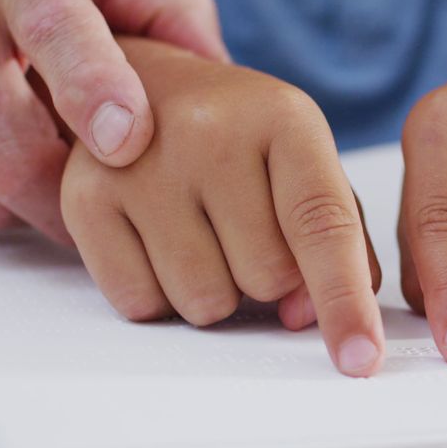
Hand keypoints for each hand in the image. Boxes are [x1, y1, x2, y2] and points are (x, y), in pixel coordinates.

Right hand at [61, 38, 383, 376]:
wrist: (149, 88)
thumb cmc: (243, 141)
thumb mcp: (309, 167)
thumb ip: (342, 241)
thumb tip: (306, 317)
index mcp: (285, 117)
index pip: (323, 224)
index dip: (345, 301)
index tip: (361, 359)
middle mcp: (210, 129)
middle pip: (266, 279)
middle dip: (269, 279)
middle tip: (246, 229)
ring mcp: (140, 162)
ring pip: (204, 302)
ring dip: (216, 291)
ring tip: (203, 232)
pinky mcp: (85, 197)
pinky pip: (140, 303)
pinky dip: (160, 294)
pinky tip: (160, 240)